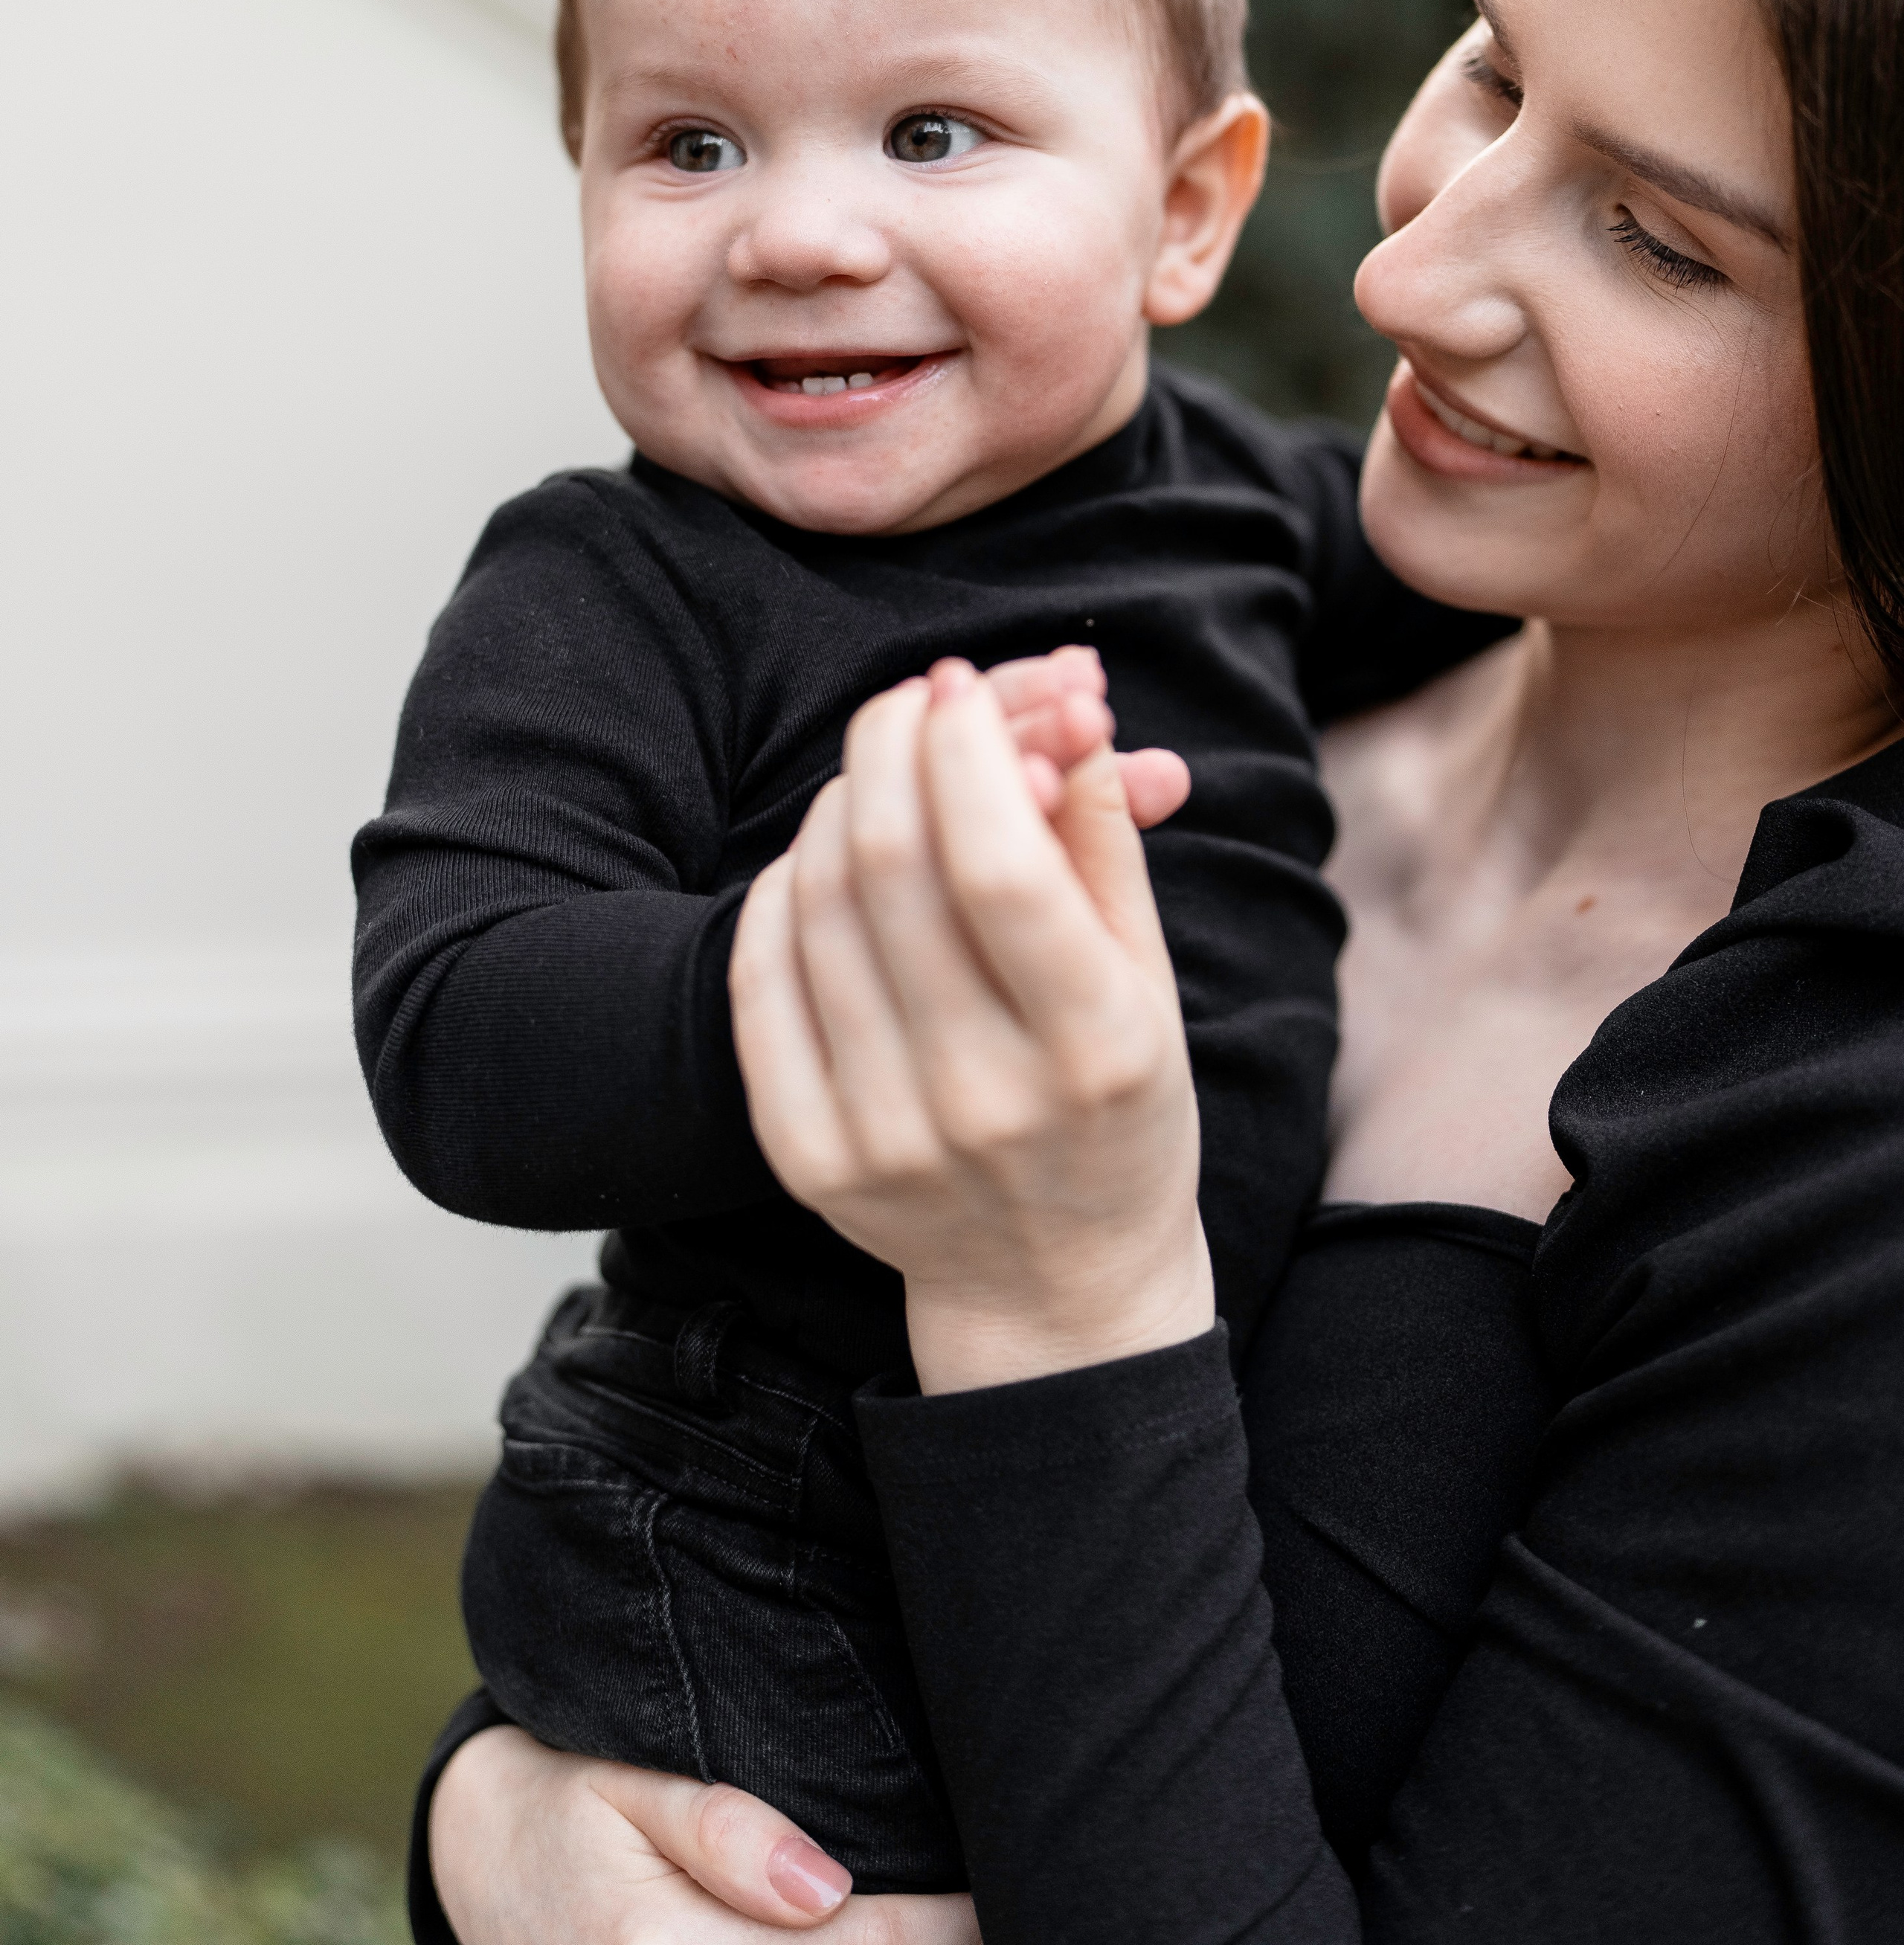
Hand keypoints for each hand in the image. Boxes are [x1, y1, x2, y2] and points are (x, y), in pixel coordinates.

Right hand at [429, 1724, 979, 1944]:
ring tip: (958, 1925)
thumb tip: (824, 1888)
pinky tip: (885, 1944)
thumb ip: (722, 1828)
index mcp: (655, 1944)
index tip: (992, 1897)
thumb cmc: (569, 1794)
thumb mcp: (628, 1779)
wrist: (486, 1856)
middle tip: (999, 1913)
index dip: (934, 1929)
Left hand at [731, 662, 1214, 1393]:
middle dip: (894, 747)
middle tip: (912, 701)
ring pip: (817, 906)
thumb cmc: (1118, 1112)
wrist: (1056, 1288)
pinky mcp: (806, 1154)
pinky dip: (785, 889)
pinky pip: (763, 978)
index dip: (967, 750)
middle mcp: (982, 1097)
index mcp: (1092, 1049)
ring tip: (879, 772)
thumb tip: (1070, 715)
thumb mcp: (1148, 986)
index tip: (962, 688)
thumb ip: (1104, 847)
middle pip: (893, 866)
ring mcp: (881, 1133)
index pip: (998, 864)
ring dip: (839, 803)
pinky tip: (823, 856)